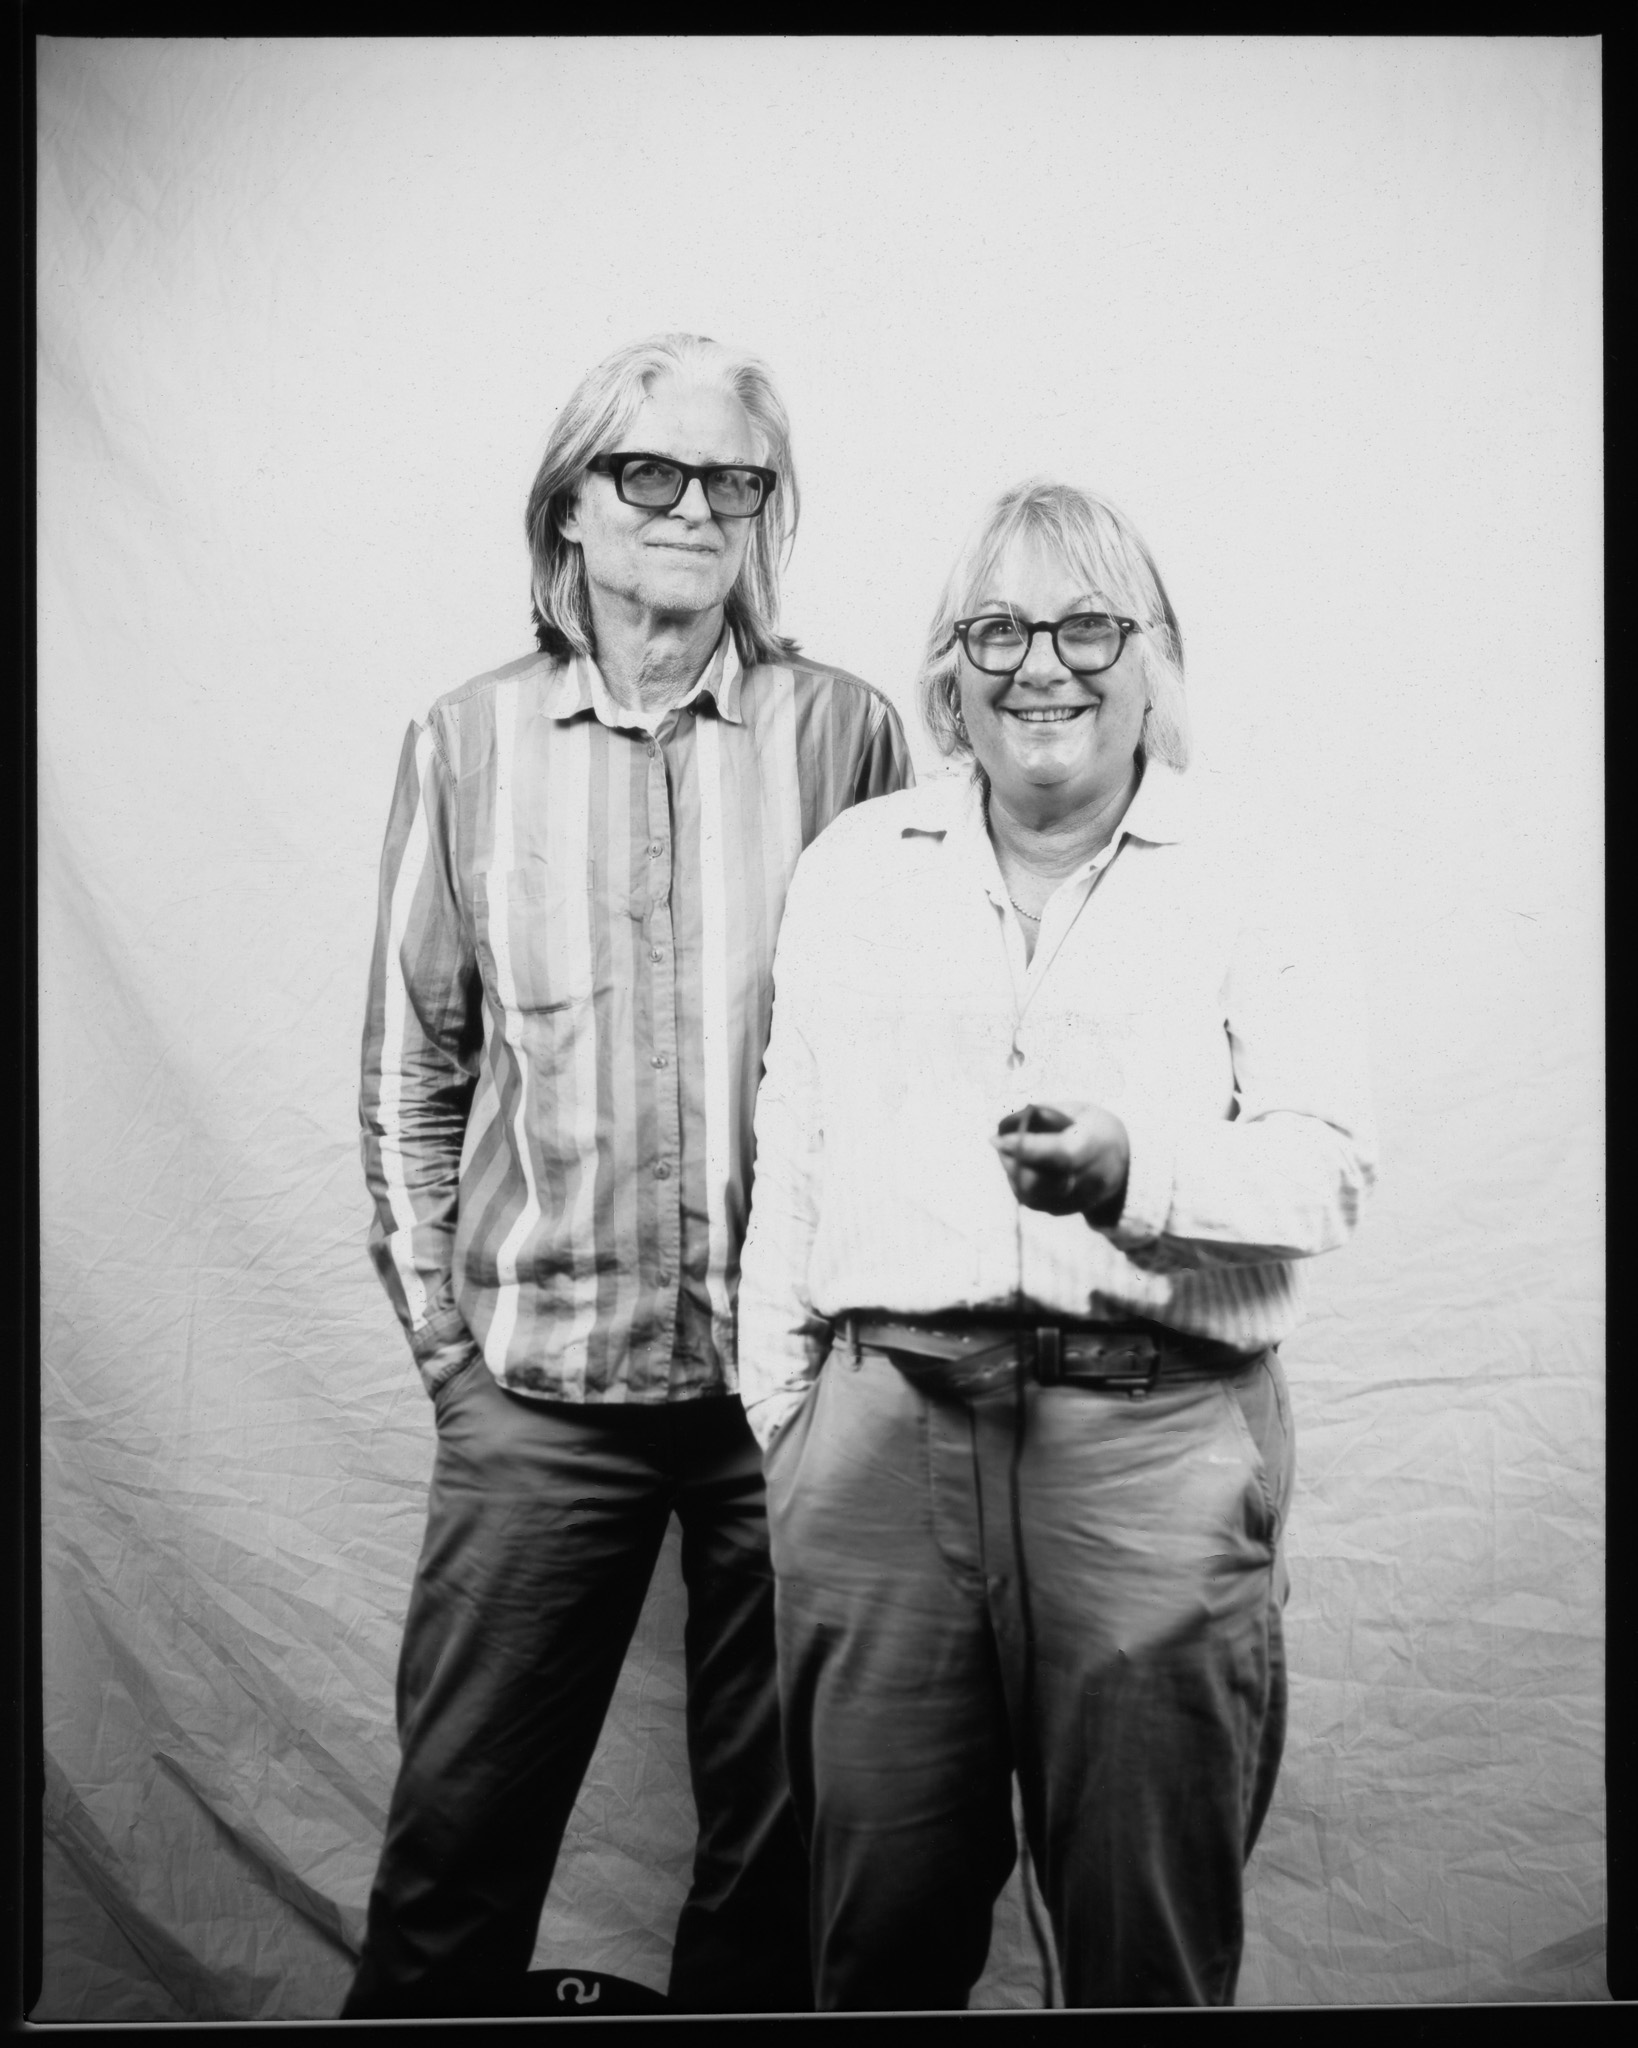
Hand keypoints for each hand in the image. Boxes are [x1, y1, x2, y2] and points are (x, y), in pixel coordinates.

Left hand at [992, 1100, 1130, 1227]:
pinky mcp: (1063, 1211)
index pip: (1059, 1154)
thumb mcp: (1079, 1110)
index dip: (1027, 1148)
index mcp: (1095, 1148)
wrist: (1126, 1165)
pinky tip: (1025, 1165)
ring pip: (1028, 1192)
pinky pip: (1030, 1199)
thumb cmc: (1096, 1128)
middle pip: (1037, 1179)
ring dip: (1012, 1170)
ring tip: (1014, 1151)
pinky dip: (1019, 1180)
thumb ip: (1046, 1116)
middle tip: (1001, 1141)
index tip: (996, 1139)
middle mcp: (1088, 1180)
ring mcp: (1076, 1201)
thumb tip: (1008, 1125)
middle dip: (1011, 1160)